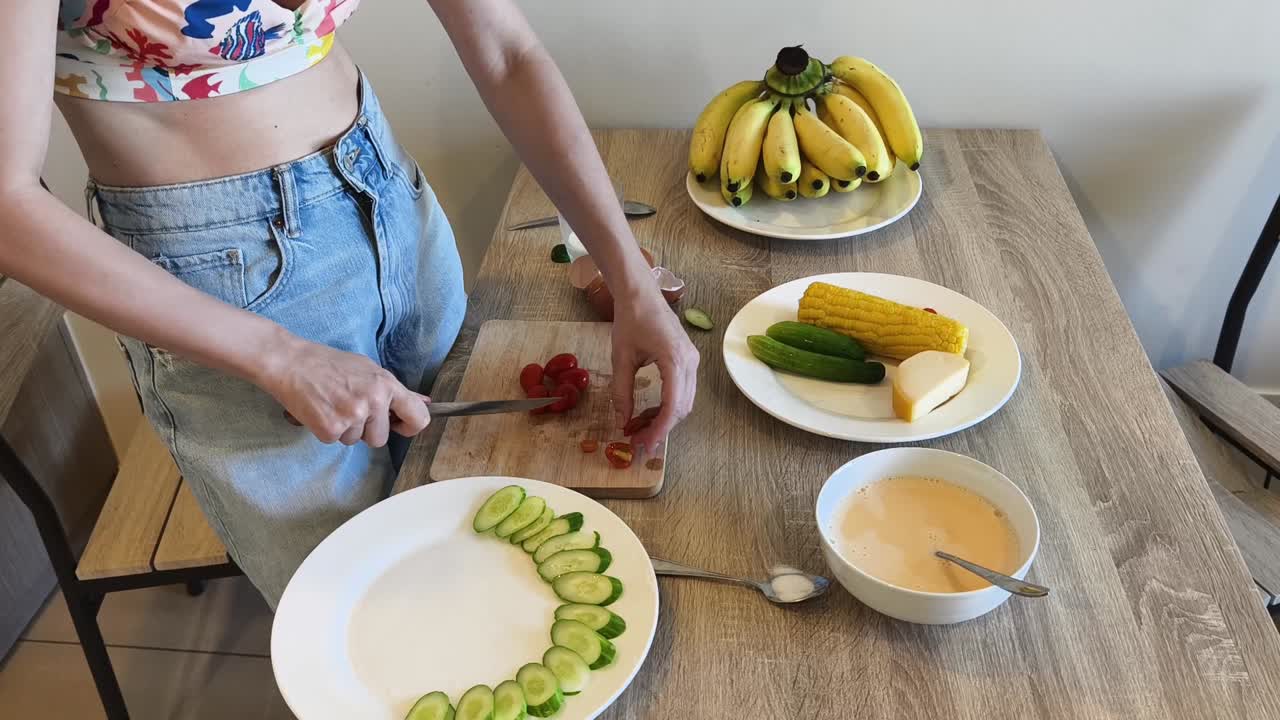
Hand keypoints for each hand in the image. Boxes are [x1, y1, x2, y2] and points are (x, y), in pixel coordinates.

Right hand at [257, 335, 429, 446]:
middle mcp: (373, 401)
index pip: (419, 418)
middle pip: (381, 438)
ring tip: (333, 404)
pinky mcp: (331, 429)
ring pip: (356, 441)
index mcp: (386, 385)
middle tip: (349, 406)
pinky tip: (321, 410)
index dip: (410, 427)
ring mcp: (352, 416)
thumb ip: (395, 390)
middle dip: (367, 429)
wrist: (291, 363)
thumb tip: (425, 402)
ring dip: (345, 429)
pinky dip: (328, 430)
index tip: (398, 425)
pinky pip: (336, 441)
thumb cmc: (329, 364)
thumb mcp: (369, 369)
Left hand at [610, 289, 699, 454]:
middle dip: (661, 428)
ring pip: (685, 401)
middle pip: (682, 407)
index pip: (672, 405)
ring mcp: (692, 360)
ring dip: (664, 418)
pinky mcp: (689, 360)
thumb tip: (622, 422)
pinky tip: (648, 412)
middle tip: (638, 441)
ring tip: (639, 428)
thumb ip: (621, 393)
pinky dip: (668, 405)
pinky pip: (683, 390)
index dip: (659, 429)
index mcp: (674, 360)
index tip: (643, 444)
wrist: (641, 293)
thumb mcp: (620, 359)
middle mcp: (690, 362)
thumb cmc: (630, 320)